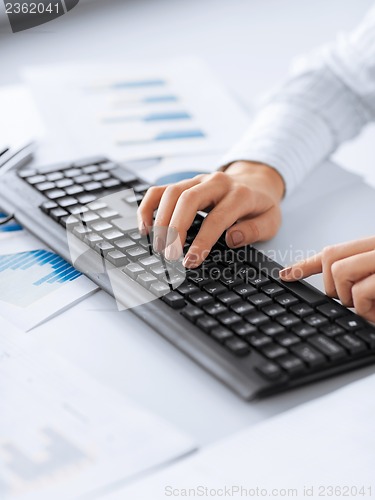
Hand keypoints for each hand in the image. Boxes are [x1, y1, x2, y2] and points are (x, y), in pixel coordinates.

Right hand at [137, 161, 284, 267]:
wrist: (256, 181)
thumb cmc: (260, 206)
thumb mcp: (272, 221)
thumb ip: (255, 230)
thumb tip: (232, 238)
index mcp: (239, 194)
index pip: (217, 218)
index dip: (202, 241)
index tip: (191, 261)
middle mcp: (216, 183)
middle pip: (188, 199)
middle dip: (175, 228)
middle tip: (169, 255)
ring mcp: (198, 180)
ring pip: (171, 192)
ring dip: (160, 219)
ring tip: (158, 245)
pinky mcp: (185, 183)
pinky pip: (160, 190)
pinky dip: (148, 207)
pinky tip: (145, 227)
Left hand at [280, 236, 374, 321]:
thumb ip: (356, 277)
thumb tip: (329, 289)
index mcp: (374, 248)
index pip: (333, 252)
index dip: (305, 265)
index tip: (284, 275)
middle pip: (330, 257)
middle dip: (332, 287)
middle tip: (354, 302)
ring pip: (339, 272)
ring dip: (349, 299)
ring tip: (372, 306)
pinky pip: (359, 292)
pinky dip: (364, 310)